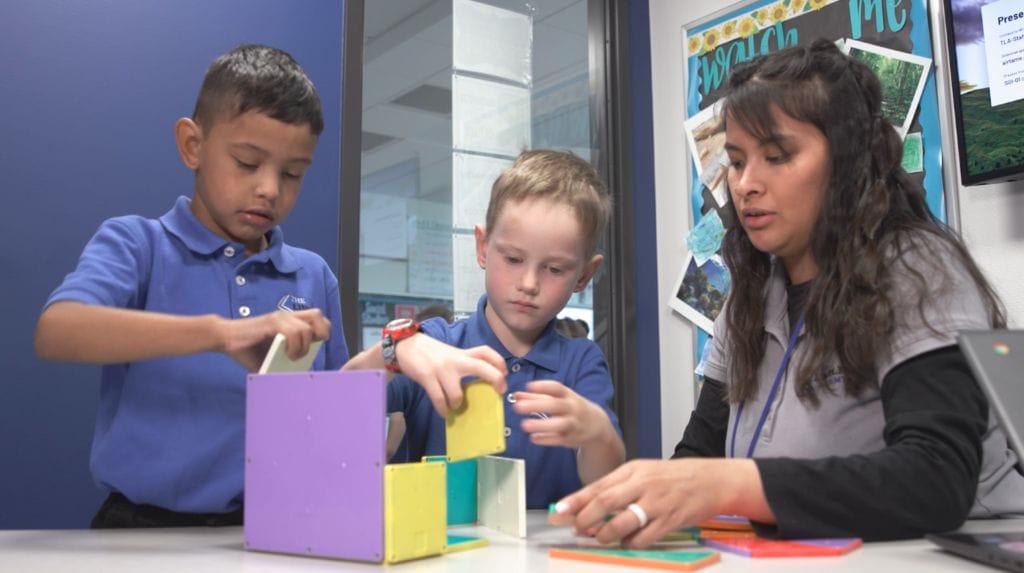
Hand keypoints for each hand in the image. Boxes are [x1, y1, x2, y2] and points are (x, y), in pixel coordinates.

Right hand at [219, 308, 330, 370]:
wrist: (225, 338)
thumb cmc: (248, 349)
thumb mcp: (272, 356)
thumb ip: (285, 359)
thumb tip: (298, 379)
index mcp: (290, 321)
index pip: (318, 319)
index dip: (321, 331)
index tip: (313, 347)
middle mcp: (288, 316)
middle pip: (318, 316)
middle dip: (319, 334)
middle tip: (308, 349)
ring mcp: (280, 318)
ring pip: (306, 327)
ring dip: (303, 345)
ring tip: (293, 356)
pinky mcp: (271, 323)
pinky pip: (292, 332)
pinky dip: (294, 345)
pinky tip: (287, 354)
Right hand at [395, 334, 506, 416]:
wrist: (405, 345)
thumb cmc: (431, 353)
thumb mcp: (451, 354)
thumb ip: (463, 364)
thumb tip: (479, 383)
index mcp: (461, 353)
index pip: (485, 351)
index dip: (498, 361)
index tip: (505, 372)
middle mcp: (455, 360)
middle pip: (481, 366)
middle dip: (495, 379)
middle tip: (499, 391)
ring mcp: (441, 369)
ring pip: (457, 394)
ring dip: (457, 404)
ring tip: (454, 406)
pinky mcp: (427, 377)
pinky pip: (438, 399)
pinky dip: (443, 409)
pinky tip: (444, 412)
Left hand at [514, 381, 610, 447]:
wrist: (597, 424)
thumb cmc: (572, 408)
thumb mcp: (559, 399)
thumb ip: (537, 396)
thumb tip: (517, 395)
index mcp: (568, 395)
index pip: (557, 388)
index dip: (543, 386)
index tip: (528, 386)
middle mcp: (572, 408)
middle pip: (556, 405)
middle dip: (537, 405)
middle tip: (518, 407)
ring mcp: (573, 424)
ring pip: (560, 424)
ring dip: (542, 425)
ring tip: (524, 424)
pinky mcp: (571, 438)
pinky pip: (559, 439)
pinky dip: (547, 439)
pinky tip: (534, 438)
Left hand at [548, 458, 767, 547]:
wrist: (712, 479)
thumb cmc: (672, 477)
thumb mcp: (644, 472)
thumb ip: (618, 487)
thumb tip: (589, 505)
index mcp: (632, 470)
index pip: (598, 486)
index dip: (576, 501)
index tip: (559, 511)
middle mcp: (642, 484)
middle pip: (605, 503)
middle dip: (585, 518)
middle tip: (575, 529)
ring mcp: (656, 503)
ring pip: (621, 523)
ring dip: (605, 534)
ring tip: (599, 537)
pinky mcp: (670, 521)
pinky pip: (643, 538)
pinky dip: (630, 543)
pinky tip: (627, 542)